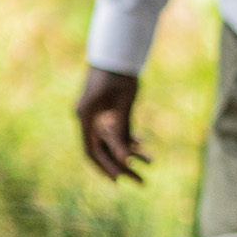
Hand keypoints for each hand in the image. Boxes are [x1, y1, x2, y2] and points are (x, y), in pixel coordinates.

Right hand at [76, 67, 150, 183]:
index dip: (104, 168)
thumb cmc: (119, 76)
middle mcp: (90, 120)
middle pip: (104, 150)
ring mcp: (99, 116)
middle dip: (123, 166)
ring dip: (131, 154)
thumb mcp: (123, 104)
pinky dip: (131, 140)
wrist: (118, 53)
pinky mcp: (110, 112)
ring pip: (114, 142)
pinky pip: (119, 132)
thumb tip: (126, 159)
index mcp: (85, 117)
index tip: (118, 181)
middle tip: (142, 182)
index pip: (92, 151)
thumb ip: (122, 130)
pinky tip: (143, 146)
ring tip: (151, 164)